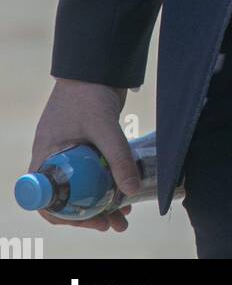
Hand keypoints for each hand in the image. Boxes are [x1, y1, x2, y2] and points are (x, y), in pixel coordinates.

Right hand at [29, 79, 138, 231]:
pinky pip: (95, 171)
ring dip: (103, 201)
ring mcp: (72, 151)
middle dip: (91, 214)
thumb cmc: (88, 91)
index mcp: (46, 157)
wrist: (97, 61)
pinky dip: (108, 183)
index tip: (90, 221)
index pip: (46, 200)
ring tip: (125, 214)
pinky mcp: (89, 144)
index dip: (65, 216)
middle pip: (69, 198)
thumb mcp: (103, 126)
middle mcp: (56, 157)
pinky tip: (127, 189)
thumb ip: (117, 156)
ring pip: (84, 186)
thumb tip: (132, 189)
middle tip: (114, 224)